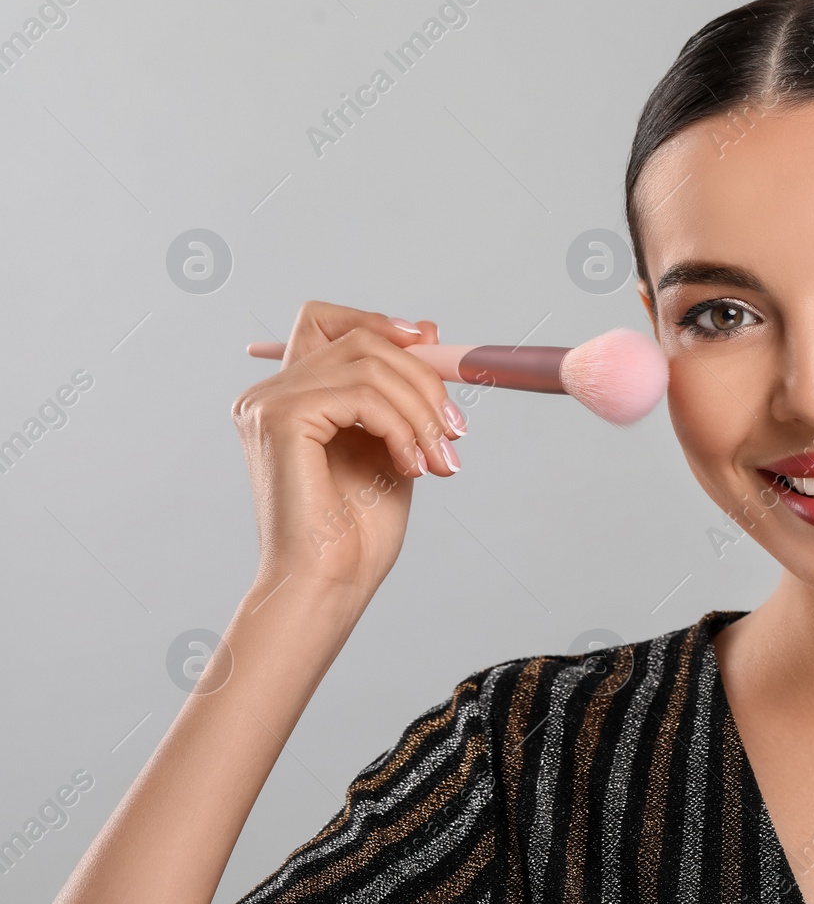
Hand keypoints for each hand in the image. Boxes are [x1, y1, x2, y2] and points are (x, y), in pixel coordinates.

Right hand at [231, 300, 465, 596]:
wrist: (329, 582)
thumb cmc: (356, 530)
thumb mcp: (393, 443)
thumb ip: (400, 393)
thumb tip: (425, 328)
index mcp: (290, 398)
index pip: (326, 321)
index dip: (378, 322)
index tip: (427, 344)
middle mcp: (269, 394)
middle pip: (360, 340)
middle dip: (422, 379)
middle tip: (454, 432)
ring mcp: (268, 403)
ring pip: (368, 365)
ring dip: (421, 411)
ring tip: (439, 459)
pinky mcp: (279, 418)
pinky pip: (361, 395)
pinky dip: (401, 427)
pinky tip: (411, 466)